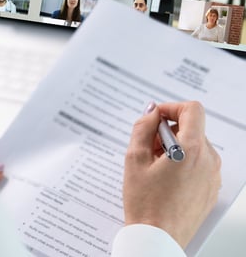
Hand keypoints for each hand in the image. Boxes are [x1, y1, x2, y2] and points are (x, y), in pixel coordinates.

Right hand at [123, 101, 220, 248]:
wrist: (157, 239)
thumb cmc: (145, 203)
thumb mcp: (135, 158)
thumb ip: (143, 127)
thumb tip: (151, 111)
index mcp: (191, 150)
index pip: (192, 109)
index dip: (172, 107)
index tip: (157, 117)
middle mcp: (208, 161)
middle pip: (191, 128)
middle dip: (168, 131)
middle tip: (148, 148)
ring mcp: (212, 176)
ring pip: (194, 146)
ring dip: (174, 147)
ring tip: (155, 166)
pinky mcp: (211, 189)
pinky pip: (199, 163)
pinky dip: (183, 162)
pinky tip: (165, 179)